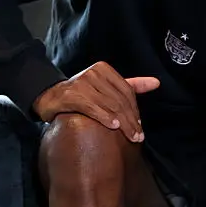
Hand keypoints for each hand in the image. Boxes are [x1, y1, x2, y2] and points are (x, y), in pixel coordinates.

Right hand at [33, 61, 159, 136]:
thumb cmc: (81, 95)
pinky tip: (113, 126)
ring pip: (109, 104)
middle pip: (120, 99)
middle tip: (138, 136)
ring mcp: (82, 83)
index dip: (135, 110)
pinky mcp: (71, 95)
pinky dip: (105, 117)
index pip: (127, 91)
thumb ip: (131, 85)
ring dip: (123, 123)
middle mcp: (94, 73)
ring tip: (131, 136)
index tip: (140, 127)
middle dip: (131, 120)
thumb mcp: (106, 87)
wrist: (48, 97)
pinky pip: (93, 107)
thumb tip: (156, 83)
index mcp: (104, 70)